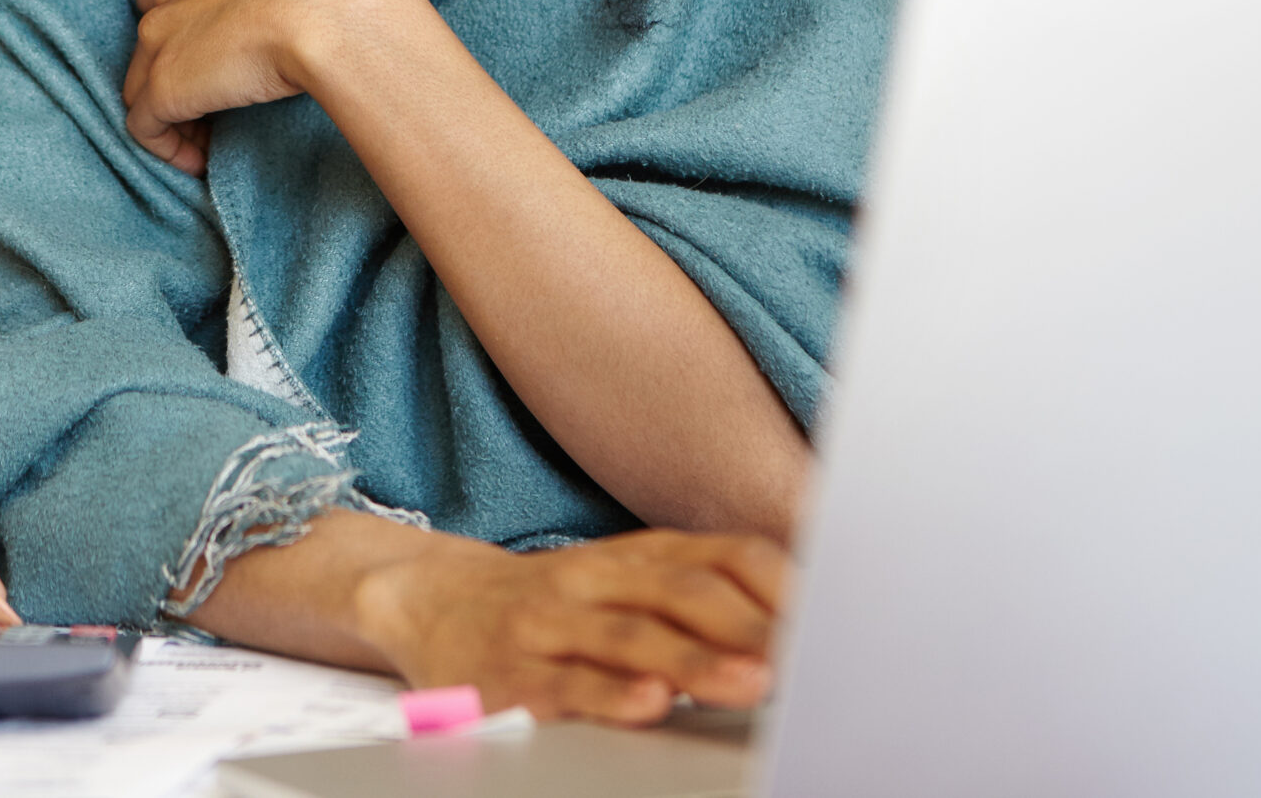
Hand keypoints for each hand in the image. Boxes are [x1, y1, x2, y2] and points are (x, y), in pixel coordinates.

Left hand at [125, 0, 420, 175]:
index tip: (219, 65)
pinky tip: (201, 163)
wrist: (324, 8)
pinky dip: (168, 149)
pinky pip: (145, 127)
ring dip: (172, 116)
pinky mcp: (162, 87)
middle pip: (151, 45)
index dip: (190, 37)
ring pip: (142, 87)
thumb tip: (317, 13)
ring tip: (208, 143)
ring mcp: (158, 40)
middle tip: (213, 112)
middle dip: (176, 79)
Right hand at [352, 529, 787, 725]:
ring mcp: (548, 622)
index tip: (834, 618)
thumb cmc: (549, 603)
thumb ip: (696, 594)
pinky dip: (608, 694)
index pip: (720, 555)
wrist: (426, 597)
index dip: (779, 585)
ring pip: (628, 635)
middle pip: (682, 591)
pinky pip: (564, 684)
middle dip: (750, 626)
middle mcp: (593, 578)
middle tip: (807, 658)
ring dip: (696, 659)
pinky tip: (648, 704)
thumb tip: (797, 622)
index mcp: (632, 557)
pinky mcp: (509, 673)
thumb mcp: (621, 583)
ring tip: (752, 682)